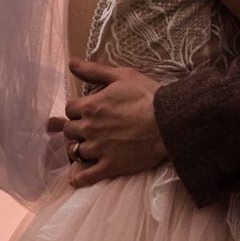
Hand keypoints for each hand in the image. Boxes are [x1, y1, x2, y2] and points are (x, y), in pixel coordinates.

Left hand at [46, 60, 165, 186]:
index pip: (69, 109)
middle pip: (69, 131)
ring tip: (88, 148)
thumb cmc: (148, 96)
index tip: (87, 111)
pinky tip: (77, 178)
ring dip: (79, 149)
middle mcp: (90, 128)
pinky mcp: (110, 166)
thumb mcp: (122, 76)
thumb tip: (71, 62)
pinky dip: (79, 178)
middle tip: (88, 129)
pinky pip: (86, 176)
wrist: (170, 122)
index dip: (77, 109)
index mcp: (91, 106)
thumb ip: (94, 70)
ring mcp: (99, 149)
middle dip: (76, 128)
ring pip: (75, 151)